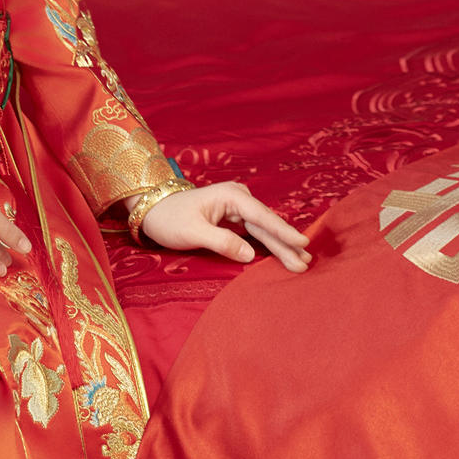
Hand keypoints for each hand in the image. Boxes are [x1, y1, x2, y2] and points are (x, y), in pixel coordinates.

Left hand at [137, 182, 311, 272]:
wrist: (152, 211)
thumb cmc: (169, 219)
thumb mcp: (193, 233)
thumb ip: (222, 243)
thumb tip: (251, 255)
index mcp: (230, 195)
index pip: (261, 216)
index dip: (283, 231)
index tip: (303, 243)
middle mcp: (237, 197)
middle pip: (266, 224)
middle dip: (286, 244)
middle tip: (305, 263)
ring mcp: (236, 207)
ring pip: (263, 230)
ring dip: (280, 246)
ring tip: (300, 263)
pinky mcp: (233, 218)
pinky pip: (255, 232)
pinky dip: (268, 245)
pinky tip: (282, 255)